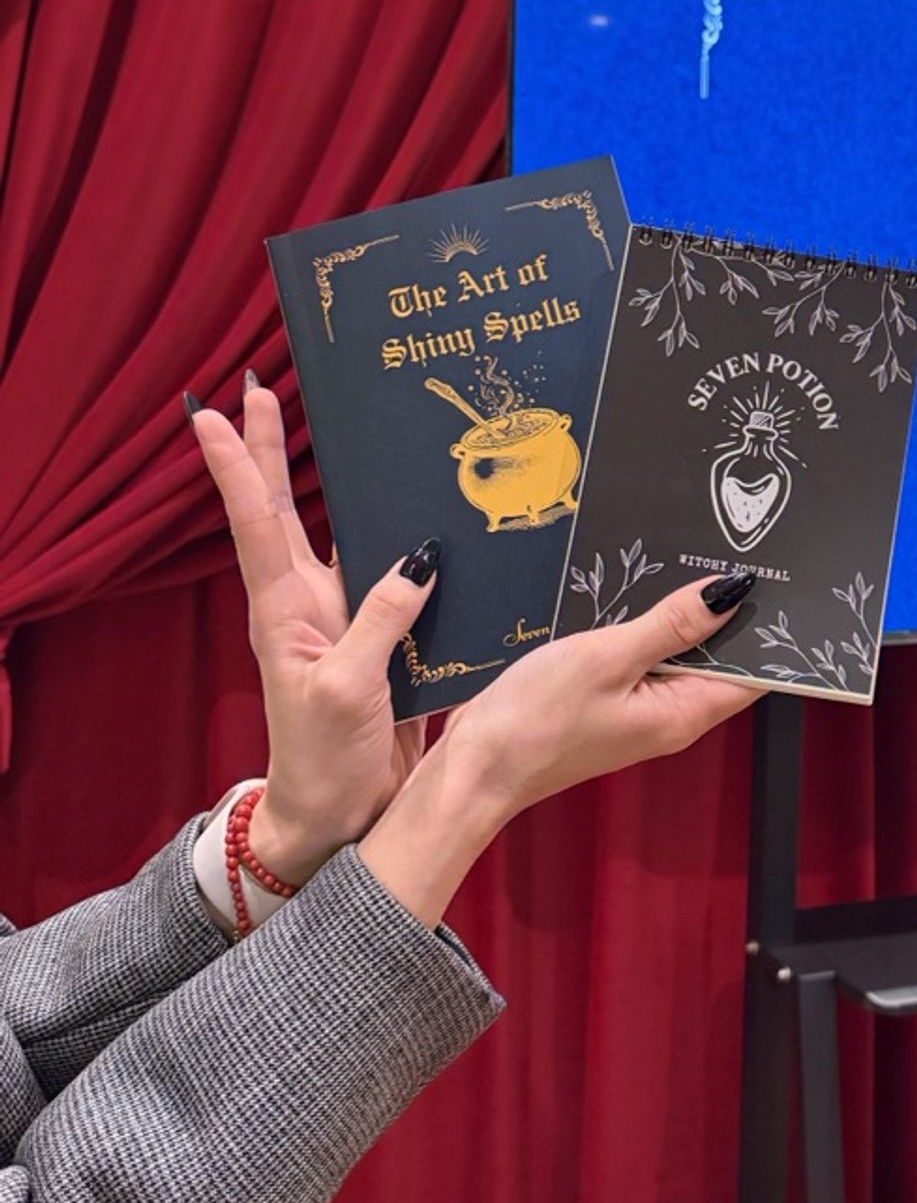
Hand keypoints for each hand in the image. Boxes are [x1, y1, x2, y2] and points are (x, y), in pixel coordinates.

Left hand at [189, 380, 438, 884]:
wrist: (338, 816)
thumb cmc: (324, 758)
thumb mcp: (347, 689)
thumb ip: (380, 621)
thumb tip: (417, 558)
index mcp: (284, 609)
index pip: (255, 520)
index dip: (235, 463)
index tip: (209, 412)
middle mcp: (306, 602)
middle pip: (284, 508)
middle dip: (270, 447)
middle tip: (260, 386)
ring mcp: (343, 619)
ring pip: (336, 532)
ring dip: (331, 481)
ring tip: (337, 427)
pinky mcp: (381, 640)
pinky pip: (391, 576)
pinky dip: (401, 538)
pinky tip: (420, 513)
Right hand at [359, 572, 761, 924]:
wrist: (474, 769)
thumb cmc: (536, 719)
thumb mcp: (607, 657)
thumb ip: (671, 624)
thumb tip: (732, 593)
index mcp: (684, 712)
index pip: (754, 671)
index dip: (770, 625)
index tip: (781, 575)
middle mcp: (671, 715)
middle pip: (720, 657)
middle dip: (727, 608)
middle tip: (732, 544)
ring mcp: (640, 710)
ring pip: (679, 652)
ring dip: (682, 611)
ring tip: (691, 550)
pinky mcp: (610, 700)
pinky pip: (644, 656)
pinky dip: (647, 623)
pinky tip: (638, 588)